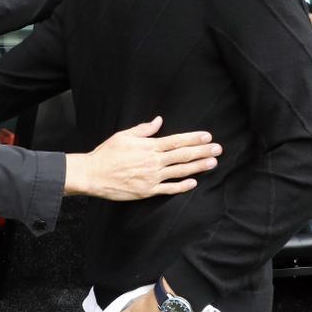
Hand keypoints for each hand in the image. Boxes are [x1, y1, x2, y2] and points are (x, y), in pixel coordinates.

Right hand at [63, 117, 219, 200]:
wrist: (93, 174)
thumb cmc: (106, 153)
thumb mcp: (124, 136)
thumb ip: (144, 129)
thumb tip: (158, 121)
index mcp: (148, 147)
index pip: (176, 141)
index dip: (193, 138)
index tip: (207, 136)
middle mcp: (153, 162)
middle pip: (183, 155)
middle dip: (202, 151)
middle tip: (218, 149)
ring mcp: (152, 178)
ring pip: (180, 171)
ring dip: (198, 167)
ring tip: (213, 163)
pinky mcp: (147, 191)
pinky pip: (169, 189)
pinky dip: (182, 186)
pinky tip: (193, 182)